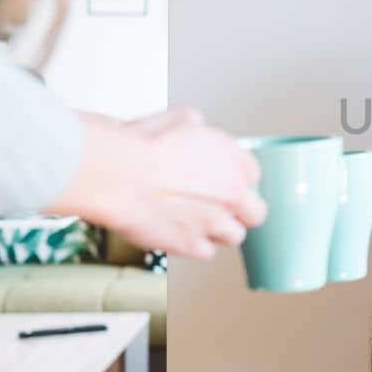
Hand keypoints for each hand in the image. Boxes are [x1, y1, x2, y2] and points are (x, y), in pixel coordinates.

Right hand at [51, 107, 266, 259]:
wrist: (115, 173)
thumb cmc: (137, 146)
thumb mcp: (176, 118)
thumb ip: (197, 126)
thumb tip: (196, 127)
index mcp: (231, 158)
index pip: (253, 176)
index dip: (236, 180)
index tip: (224, 182)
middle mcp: (231, 191)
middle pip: (255, 212)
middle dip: (240, 211)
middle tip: (221, 208)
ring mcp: (215, 221)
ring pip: (236, 236)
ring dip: (219, 232)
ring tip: (198, 224)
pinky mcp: (194, 245)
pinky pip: (207, 252)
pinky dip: (194, 246)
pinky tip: (180, 234)